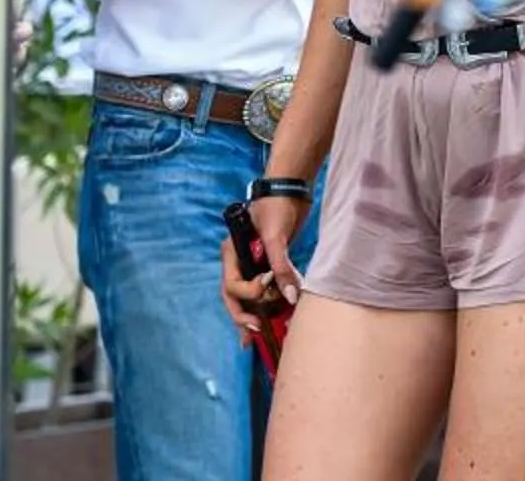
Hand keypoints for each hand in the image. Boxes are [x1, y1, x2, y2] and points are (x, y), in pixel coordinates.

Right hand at [223, 194, 307, 341]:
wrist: (293, 189)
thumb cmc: (277, 206)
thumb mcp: (275, 236)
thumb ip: (280, 266)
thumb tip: (290, 297)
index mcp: (232, 253)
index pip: (232, 285)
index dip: (248, 293)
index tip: (267, 286)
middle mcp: (240, 261)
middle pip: (236, 297)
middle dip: (243, 316)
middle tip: (254, 333)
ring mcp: (255, 263)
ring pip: (252, 296)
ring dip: (259, 313)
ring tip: (264, 335)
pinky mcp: (272, 263)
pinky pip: (269, 288)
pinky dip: (275, 302)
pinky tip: (280, 317)